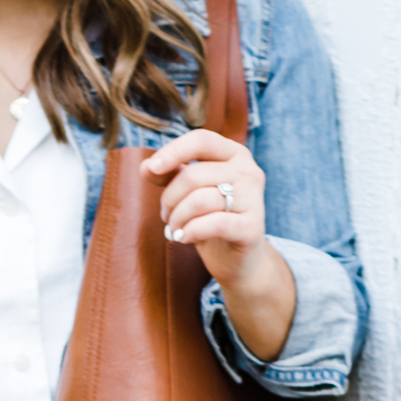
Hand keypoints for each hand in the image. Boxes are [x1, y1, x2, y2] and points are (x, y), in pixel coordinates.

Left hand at [141, 130, 295, 365]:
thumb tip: (146, 167)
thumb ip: (169, 174)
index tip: (153, 169)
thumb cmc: (210, 219)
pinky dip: (191, 232)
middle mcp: (249, 171)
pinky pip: (213, 224)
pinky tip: (185, 238)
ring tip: (175, 230)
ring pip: (199, 200)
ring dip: (177, 218)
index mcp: (234, 154)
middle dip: (169, 199)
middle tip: (166, 216)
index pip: (201, 140)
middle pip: (193, 176)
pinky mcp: (253, 227)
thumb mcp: (188, 193)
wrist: (238, 260)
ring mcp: (254, 199)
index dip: (173, 152)